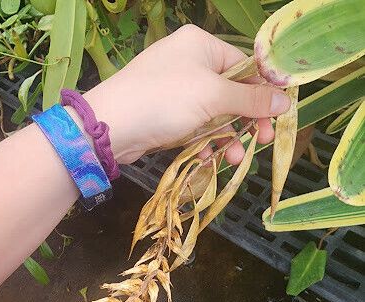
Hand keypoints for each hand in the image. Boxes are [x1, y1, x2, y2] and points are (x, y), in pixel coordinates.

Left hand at [84, 25, 290, 164]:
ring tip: (234, 159)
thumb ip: (250, 99)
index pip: (243, 65)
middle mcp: (188, 64)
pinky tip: (213, 158)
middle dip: (246, 119)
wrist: (110, 127)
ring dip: (227, 136)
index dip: (262, 91)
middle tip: (261, 140)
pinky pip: (195, 126)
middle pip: (230, 92)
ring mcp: (175, 91)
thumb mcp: (212, 96)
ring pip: (213, 113)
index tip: (277, 116)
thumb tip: (286, 101)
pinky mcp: (166, 115)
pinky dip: (206, 141)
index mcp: (201, 45)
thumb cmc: (163, 99)